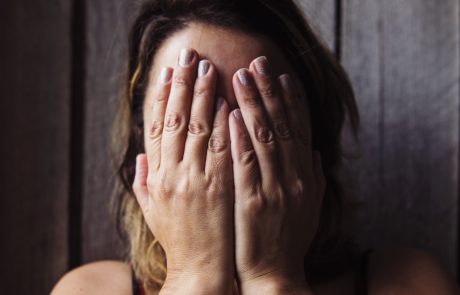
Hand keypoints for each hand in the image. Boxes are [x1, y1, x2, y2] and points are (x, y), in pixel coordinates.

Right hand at [132, 48, 233, 293]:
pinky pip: (220, 148)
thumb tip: (141, 154)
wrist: (200, 269)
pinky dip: (222, 123)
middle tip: (189, 56)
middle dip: (182, 84)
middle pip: (175, 119)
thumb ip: (144, 180)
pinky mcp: (219, 187)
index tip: (167, 72)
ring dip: (203, 95)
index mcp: (156, 177)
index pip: (156, 127)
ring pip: (197, 128)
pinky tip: (226, 101)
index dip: (160, 97)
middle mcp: (172, 174)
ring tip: (209, 68)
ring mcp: (196, 180)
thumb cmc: (178, 239)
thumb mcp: (152, 210)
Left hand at [229, 56, 325, 293]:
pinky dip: (241, 136)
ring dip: (254, 103)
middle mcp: (294, 178)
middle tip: (259, 62)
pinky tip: (233, 113)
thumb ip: (314, 177)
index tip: (283, 76)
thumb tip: (316, 150)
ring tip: (242, 76)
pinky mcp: (253, 201)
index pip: (299, 130)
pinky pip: (246, 163)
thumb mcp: (309, 207)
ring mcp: (274, 188)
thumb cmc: (288, 240)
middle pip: (282, 125)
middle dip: (270, 91)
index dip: (292, 100)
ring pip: (264, 137)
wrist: (274, 275)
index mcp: (306, 177)